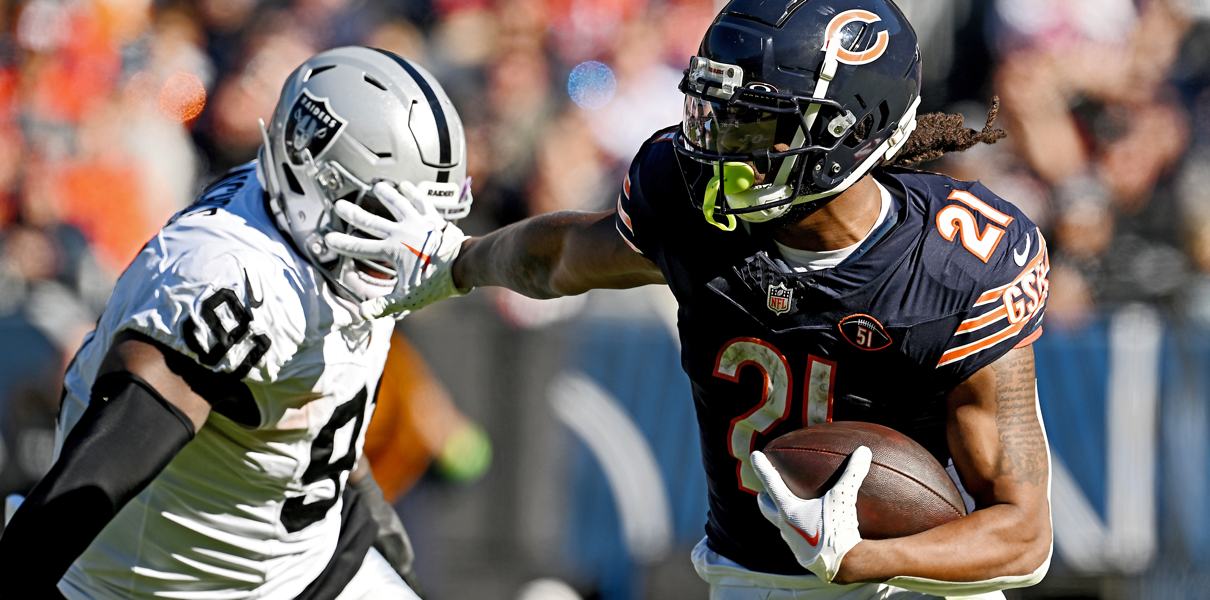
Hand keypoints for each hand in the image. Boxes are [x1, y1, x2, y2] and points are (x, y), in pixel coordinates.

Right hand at [325, 181, 468, 318]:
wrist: (463, 265)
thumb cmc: (436, 282)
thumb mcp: (408, 298)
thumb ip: (384, 305)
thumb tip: (364, 312)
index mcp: (391, 251)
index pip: (360, 247)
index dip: (343, 243)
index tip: (328, 238)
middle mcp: (401, 233)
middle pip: (371, 221)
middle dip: (353, 214)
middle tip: (339, 206)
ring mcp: (417, 223)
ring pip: (397, 204)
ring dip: (385, 195)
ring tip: (377, 187)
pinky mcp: (432, 218)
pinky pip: (421, 202)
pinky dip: (413, 193)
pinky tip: (407, 186)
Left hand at [751, 445, 870, 581]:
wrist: (844, 565)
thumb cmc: (838, 529)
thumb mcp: (845, 498)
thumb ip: (852, 473)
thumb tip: (863, 450)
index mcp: (788, 510)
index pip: (771, 483)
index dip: (762, 468)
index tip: (755, 455)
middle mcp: (785, 526)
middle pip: (767, 508)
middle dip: (764, 498)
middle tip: (764, 490)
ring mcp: (792, 543)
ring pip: (781, 525)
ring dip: (782, 515)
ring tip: (791, 508)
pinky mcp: (803, 555)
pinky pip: (796, 539)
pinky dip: (799, 530)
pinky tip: (811, 529)